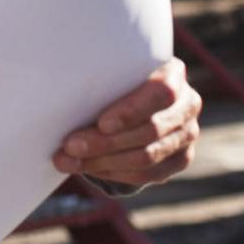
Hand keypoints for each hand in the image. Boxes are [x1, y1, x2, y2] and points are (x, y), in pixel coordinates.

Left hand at [52, 57, 201, 188]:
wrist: (141, 95)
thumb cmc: (118, 77)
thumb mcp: (114, 69)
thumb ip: (101, 76)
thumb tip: (55, 91)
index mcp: (173, 73)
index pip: (160, 93)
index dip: (131, 111)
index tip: (101, 123)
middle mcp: (187, 104)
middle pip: (150, 130)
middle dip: (106, 142)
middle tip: (70, 147)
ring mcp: (188, 134)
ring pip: (148, 157)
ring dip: (104, 162)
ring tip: (70, 161)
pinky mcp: (181, 158)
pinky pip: (150, 174)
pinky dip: (116, 174)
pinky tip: (90, 168)